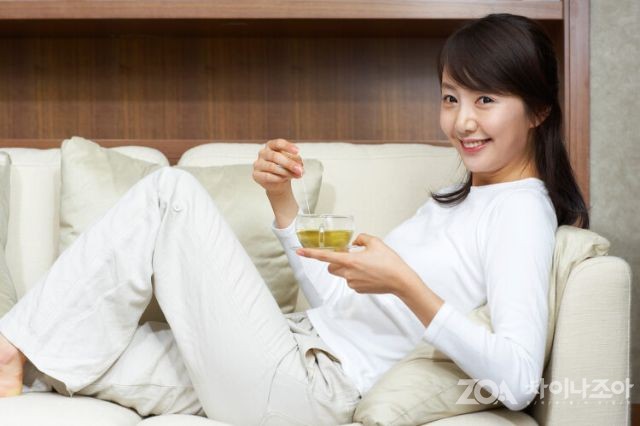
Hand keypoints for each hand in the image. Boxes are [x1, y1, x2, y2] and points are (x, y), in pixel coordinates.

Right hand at [252, 138, 303, 195]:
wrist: (279, 183)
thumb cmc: (286, 169)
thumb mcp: (293, 163)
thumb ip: (296, 162)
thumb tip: (299, 168)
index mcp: (271, 146)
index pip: (278, 143)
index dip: (287, 146)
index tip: (297, 151)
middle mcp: (263, 153)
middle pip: (275, 156)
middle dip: (289, 163)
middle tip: (299, 169)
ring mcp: (258, 163)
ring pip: (271, 167)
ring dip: (285, 172)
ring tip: (294, 176)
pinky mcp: (256, 175)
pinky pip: (268, 176)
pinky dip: (278, 178)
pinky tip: (284, 179)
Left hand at [296, 233, 421, 297]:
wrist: (401, 281)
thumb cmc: (390, 262)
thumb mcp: (376, 242)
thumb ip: (361, 239)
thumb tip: (354, 242)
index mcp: (350, 260)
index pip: (324, 256)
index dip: (310, 254)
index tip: (299, 251)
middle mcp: (348, 273)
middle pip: (331, 267)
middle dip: (335, 261)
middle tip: (349, 255)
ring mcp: (352, 283)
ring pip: (342, 274)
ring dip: (347, 268)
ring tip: (365, 265)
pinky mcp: (358, 290)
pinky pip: (351, 281)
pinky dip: (356, 276)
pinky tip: (369, 273)